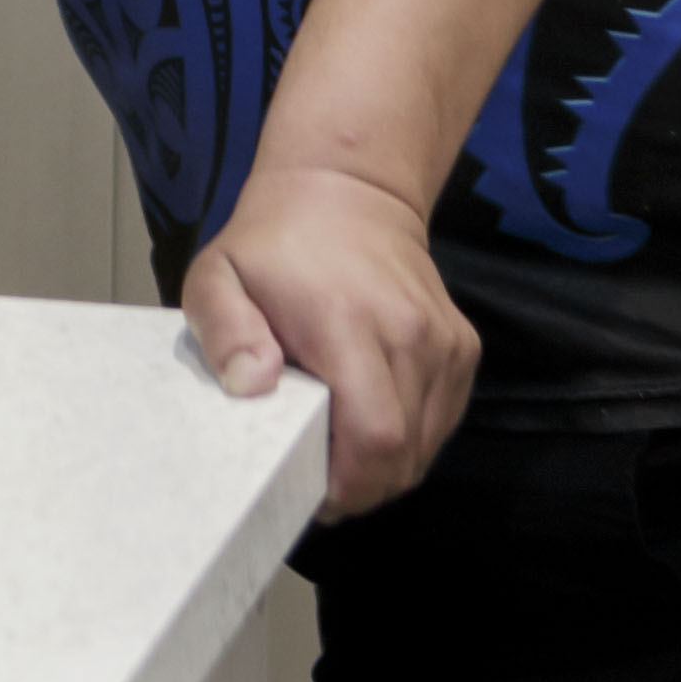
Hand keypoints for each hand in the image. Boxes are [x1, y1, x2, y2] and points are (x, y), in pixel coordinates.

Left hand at [180, 160, 479, 515]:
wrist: (347, 190)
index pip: (375, 440)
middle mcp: (411, 334)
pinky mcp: (463, 347)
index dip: (347, 486)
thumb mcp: (218, 277)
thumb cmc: (274, 246)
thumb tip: (255, 384)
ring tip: (341, 445)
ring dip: (386, 465)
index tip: (308, 491)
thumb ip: (224, 331)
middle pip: (404, 457)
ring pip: (427, 446)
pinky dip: (412, 436)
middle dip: (362, 487)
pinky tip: (372, 416)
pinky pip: (442, 421)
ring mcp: (445, 342)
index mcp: (349, 324)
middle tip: (318, 475)